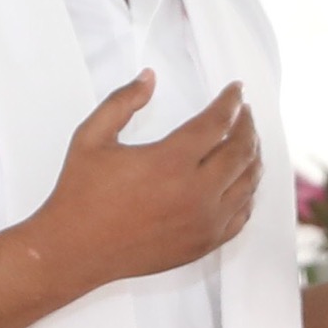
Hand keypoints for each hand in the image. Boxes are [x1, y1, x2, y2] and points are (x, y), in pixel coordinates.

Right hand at [33, 73, 256, 289]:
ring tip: (248, 142)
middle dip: (247, 125)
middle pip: (241, 150)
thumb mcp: (90, 138)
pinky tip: (242, 182)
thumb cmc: (80, 195)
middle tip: (244, 113)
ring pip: (248, 182)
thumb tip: (149, 77)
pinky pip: (242, 214)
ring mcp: (204, 220)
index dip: (231, 101)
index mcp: (170, 161)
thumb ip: (121, 102)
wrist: (75, 250)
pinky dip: (247, 193)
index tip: (236, 90)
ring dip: (253, 156)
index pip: (218, 122)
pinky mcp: (204, 243)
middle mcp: (195, 191)